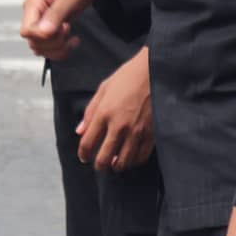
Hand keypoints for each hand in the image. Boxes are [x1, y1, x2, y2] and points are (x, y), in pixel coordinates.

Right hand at [20, 0, 107, 60]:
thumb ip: (56, 14)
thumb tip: (44, 32)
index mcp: (34, 2)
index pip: (27, 31)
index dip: (44, 36)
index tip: (64, 27)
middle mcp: (34, 12)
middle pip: (34, 41)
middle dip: (53, 44)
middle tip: (69, 30)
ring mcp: (42, 19)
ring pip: (40, 46)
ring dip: (58, 49)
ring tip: (73, 39)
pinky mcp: (52, 24)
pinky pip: (50, 44)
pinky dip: (61, 48)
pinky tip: (73, 40)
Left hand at [76, 47, 153, 169]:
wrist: (155, 70)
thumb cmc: (128, 76)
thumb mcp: (104, 88)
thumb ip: (90, 111)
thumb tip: (80, 131)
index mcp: (104, 113)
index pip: (88, 143)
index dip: (83, 154)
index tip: (84, 157)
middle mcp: (119, 125)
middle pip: (104, 157)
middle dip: (99, 165)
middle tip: (99, 165)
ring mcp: (136, 131)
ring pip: (123, 161)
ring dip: (116, 166)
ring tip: (114, 163)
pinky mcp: (152, 134)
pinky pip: (141, 157)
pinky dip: (134, 161)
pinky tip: (130, 158)